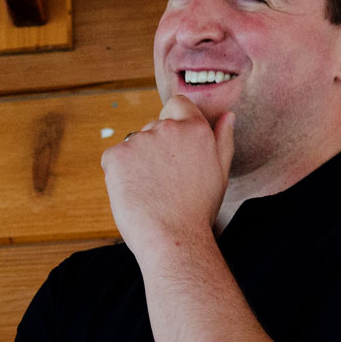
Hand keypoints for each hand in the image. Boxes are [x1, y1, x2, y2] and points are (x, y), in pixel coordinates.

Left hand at [101, 96, 234, 256]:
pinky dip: (118, 174)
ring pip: (133, 145)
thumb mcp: (220, 172)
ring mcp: (139, 140)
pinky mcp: (116, 155)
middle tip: (165, 182)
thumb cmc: (198, 210)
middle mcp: (166, 128)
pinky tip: (134, 193)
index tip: (173, 147)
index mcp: (194, 128)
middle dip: (155, 148)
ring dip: (137, 162)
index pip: (177, 104)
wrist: (174, 238)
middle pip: (153, 127)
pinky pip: (113, 159)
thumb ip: (222, 140)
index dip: (173, 122)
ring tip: (151, 191)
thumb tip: (227, 116)